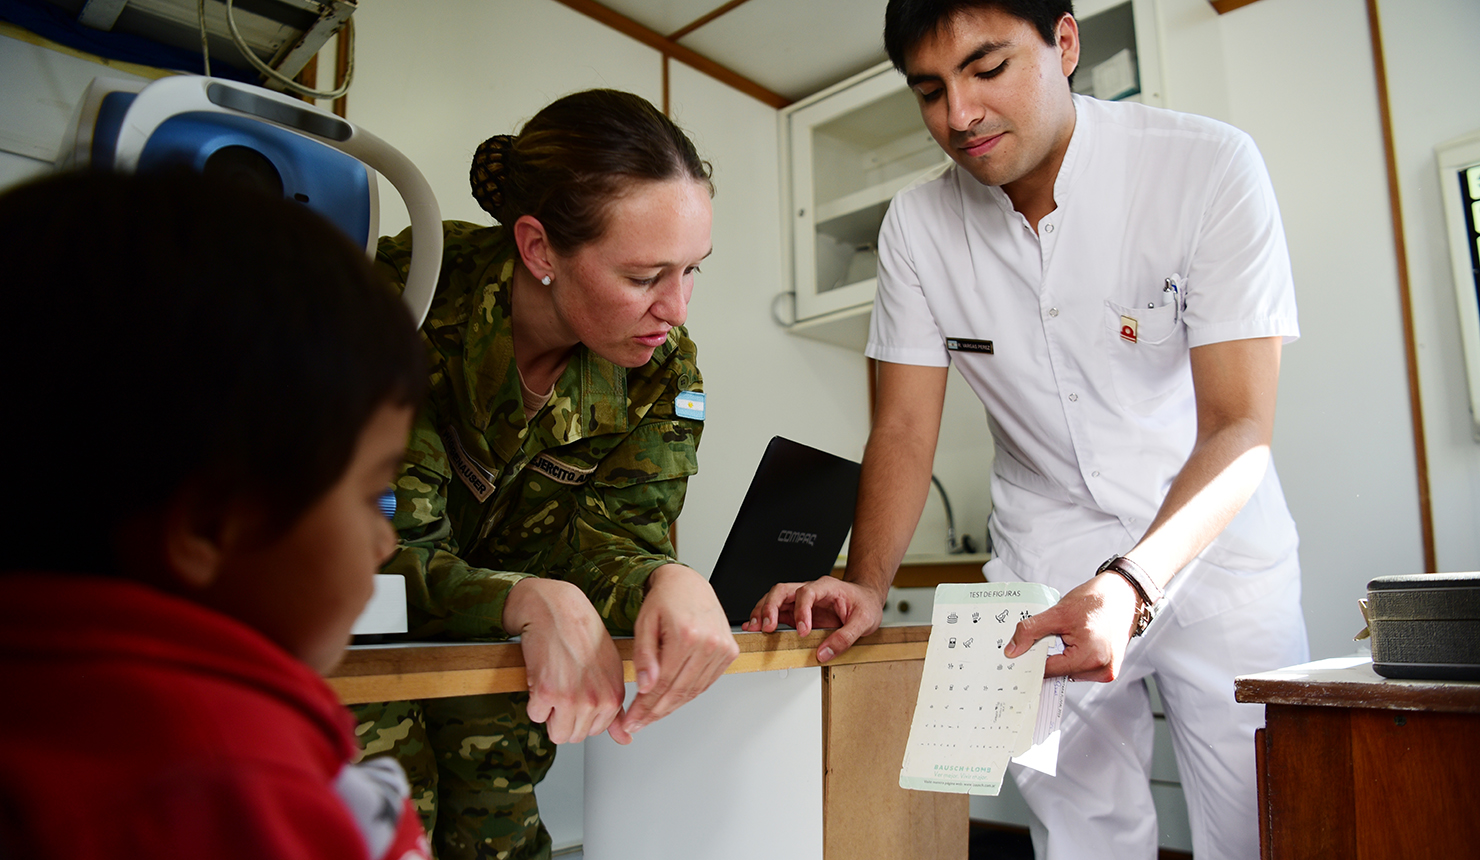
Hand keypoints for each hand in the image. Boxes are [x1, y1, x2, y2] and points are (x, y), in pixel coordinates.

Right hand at [504, 578, 627, 743]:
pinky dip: (534, 700)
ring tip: (554, 684)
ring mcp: (572, 698)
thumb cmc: (582, 635)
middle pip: (573, 736)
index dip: (581, 715)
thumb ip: (615, 710)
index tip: (577, 693)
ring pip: (556, 732)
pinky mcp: (547, 692)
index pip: (595, 732)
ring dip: (549, 712)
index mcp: (613, 695)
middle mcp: (596, 699)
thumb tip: (625, 740)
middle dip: (564, 717)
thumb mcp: (609, 670)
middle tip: (564, 687)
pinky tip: (543, 677)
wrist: (557, 609)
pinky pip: (535, 715)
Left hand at [619, 564, 738, 736]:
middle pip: (679, 691)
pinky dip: (688, 695)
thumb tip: (646, 686)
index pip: (663, 683)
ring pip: (694, 691)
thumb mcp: (644, 623)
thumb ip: (644, 656)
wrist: (689, 583)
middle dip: (655, 712)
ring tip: (651, 715)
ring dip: (671, 707)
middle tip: (638, 723)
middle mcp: (709, 643)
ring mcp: (722, 649)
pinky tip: (672, 700)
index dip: (645, 706)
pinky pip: (706, 683)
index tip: (632, 719)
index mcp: (687, 635)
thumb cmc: (665, 599)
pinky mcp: (729, 653)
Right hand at [741, 577, 885, 663]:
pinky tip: (755, 627)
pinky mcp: (798, 612)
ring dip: (762, 612)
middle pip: (783, 590)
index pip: (807, 592)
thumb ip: (845, 638)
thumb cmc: (865, 604)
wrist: (867, 599)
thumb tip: (824, 653)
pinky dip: (764, 619)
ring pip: (775, 599)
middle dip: (770, 607)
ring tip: (754, 628)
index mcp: (827, 587)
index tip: (803, 630)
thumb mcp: (863, 621)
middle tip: (767, 626)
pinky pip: (777, 612)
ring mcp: (802, 601)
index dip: (802, 611)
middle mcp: (811, 591)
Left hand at [1003, 573, 1140, 681]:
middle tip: (1043, 638)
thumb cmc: (1097, 600)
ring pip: (1068, 672)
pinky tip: (1074, 641)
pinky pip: (1080, 668)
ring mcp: (1106, 671)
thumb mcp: (1059, 612)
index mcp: (1090, 657)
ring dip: (1060, 657)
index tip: (1017, 655)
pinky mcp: (1108, 669)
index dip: (1030, 660)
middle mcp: (1101, 670)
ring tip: (1066, 636)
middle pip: (1059, 672)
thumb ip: (1031, 631)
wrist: (1124, 593)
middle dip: (1046, 657)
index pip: (1049, 670)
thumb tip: (1013, 650)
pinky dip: (1072, 657)